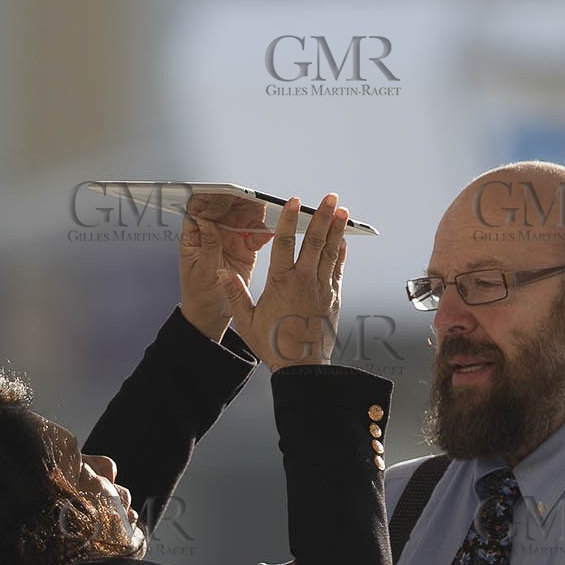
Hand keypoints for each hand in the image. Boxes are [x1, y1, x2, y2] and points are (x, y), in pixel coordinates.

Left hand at [179, 192, 273, 341]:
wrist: (213, 316)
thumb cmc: (199, 295)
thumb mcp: (201, 272)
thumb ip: (207, 246)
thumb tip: (206, 221)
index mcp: (194, 235)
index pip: (199, 208)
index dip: (210, 198)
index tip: (223, 194)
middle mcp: (212, 232)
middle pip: (225, 207)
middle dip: (238, 201)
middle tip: (251, 199)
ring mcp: (230, 239)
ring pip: (243, 217)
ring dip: (254, 213)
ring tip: (264, 213)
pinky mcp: (246, 248)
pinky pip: (257, 233)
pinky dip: (263, 231)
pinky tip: (267, 233)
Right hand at [218, 194, 348, 371]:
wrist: (302, 367)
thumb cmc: (273, 345)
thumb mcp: (247, 320)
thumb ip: (235, 293)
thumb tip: (222, 271)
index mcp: (280, 283)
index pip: (284, 243)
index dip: (287, 220)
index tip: (293, 202)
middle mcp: (304, 281)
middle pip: (314, 241)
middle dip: (322, 216)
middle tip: (330, 197)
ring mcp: (322, 289)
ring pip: (330, 252)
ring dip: (336, 229)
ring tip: (342, 210)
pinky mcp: (333, 298)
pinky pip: (337, 269)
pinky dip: (340, 253)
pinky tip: (342, 240)